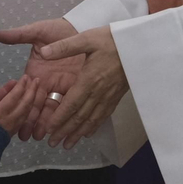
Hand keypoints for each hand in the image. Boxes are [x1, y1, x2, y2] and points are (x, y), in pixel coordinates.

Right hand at [0, 19, 82, 139]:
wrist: (84, 27)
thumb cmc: (60, 29)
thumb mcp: (39, 31)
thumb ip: (20, 35)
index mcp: (36, 74)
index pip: (27, 95)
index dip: (23, 108)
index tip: (17, 121)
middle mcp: (48, 84)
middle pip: (39, 107)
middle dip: (33, 122)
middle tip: (27, 137)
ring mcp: (63, 87)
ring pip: (55, 109)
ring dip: (49, 124)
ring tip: (43, 138)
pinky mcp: (78, 87)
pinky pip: (72, 104)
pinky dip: (68, 117)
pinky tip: (64, 129)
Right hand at [0, 76, 37, 134]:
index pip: (13, 97)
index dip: (20, 86)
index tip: (25, 77)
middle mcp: (8, 120)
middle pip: (24, 103)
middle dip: (31, 90)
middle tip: (36, 80)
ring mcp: (12, 127)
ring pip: (26, 111)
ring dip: (32, 99)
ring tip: (36, 88)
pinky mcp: (12, 132)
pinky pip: (24, 119)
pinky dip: (28, 109)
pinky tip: (30, 103)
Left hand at [36, 26, 128, 149]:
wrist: (139, 45)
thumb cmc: (111, 40)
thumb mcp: (86, 38)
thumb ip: (64, 47)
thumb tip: (43, 52)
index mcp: (88, 80)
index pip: (71, 104)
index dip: (59, 119)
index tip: (49, 130)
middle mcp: (98, 92)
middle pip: (79, 117)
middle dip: (65, 131)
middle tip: (53, 144)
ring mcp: (109, 96)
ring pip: (91, 120)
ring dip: (78, 133)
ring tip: (68, 145)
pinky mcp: (117, 96)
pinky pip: (103, 116)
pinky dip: (94, 126)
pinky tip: (88, 133)